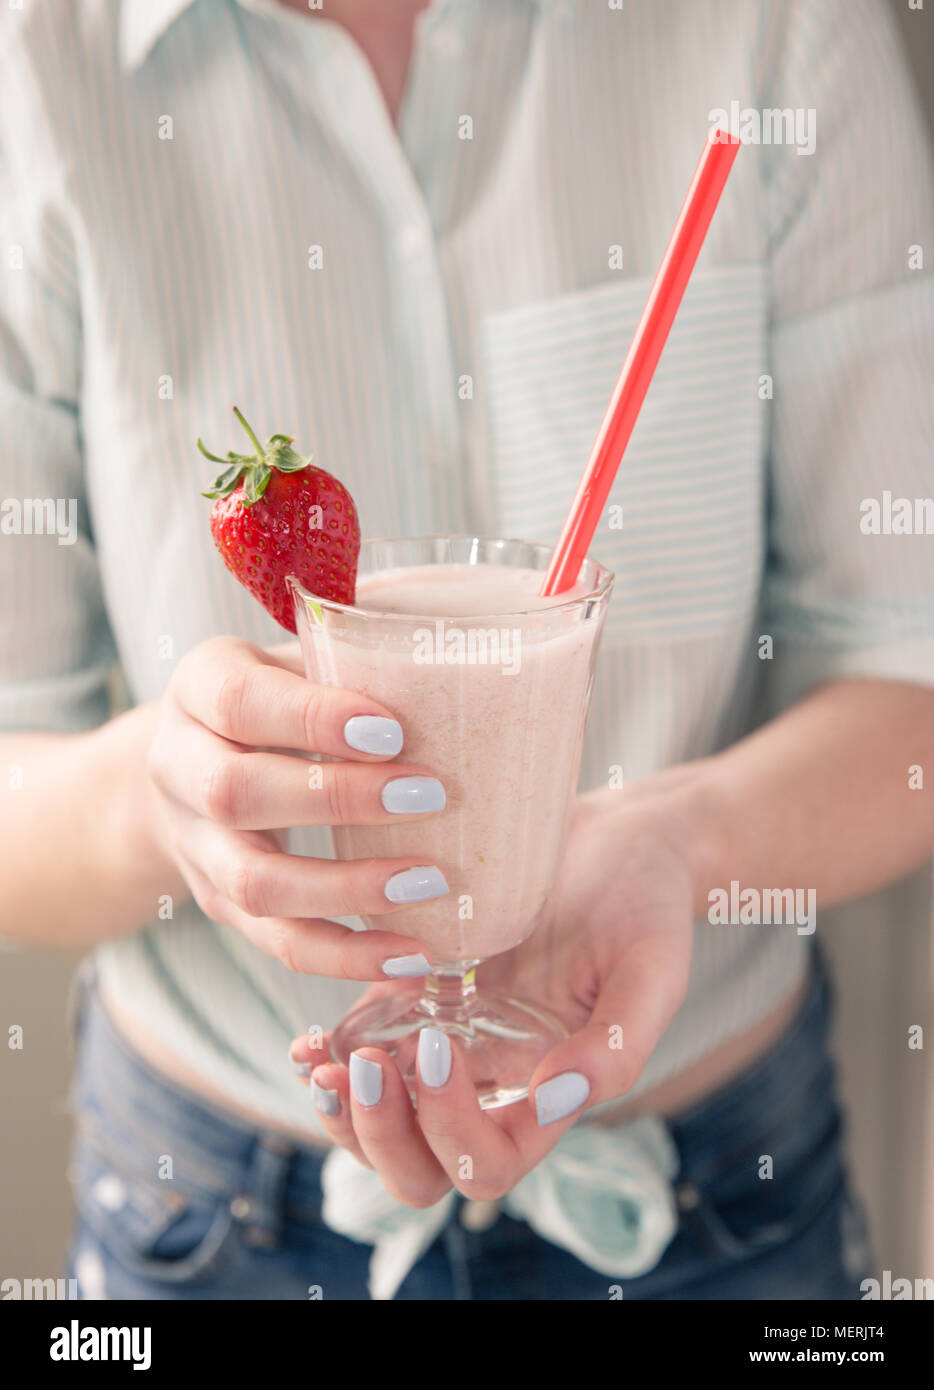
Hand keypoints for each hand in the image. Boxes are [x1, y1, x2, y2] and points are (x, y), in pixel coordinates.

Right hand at [145, 635, 448, 978]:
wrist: (196, 757)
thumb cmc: (280, 693)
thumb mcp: (300, 656)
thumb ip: (355, 654)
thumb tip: (454, 659)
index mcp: (198, 686)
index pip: (238, 701)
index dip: (311, 719)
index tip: (391, 729)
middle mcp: (177, 765)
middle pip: (234, 794)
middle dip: (335, 800)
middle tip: (427, 795)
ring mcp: (195, 844)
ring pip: (253, 882)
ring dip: (345, 889)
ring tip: (428, 883)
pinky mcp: (220, 903)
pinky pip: (277, 942)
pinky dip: (346, 957)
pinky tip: (411, 957)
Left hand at [290, 784, 696, 1206]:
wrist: (619, 840)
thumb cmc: (646, 904)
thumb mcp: (652, 971)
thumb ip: (616, 1047)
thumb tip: (550, 1101)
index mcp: (547, 1096)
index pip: (486, 1163)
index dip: (450, 1128)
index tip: (441, 1046)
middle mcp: (493, 1085)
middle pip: (421, 1167)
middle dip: (378, 1137)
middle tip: (357, 1073)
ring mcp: (451, 1044)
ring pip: (383, 1124)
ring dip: (344, 1112)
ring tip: (316, 1064)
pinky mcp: (419, 996)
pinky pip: (365, 1050)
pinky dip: (332, 1057)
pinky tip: (311, 1037)